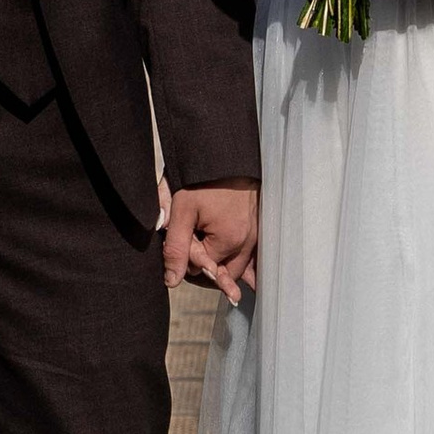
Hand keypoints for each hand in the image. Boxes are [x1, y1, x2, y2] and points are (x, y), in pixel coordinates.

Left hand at [162, 179, 259, 304]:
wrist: (226, 153)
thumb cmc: (204, 178)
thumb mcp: (182, 209)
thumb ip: (175, 247)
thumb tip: (172, 280)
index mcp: (230, 240)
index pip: (201, 268)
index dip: (187, 253)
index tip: (184, 232)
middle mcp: (249, 242)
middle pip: (222, 270)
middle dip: (206, 259)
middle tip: (195, 235)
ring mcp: (258, 235)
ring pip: (237, 263)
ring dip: (224, 259)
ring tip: (210, 242)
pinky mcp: (261, 227)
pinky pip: (253, 255)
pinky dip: (244, 259)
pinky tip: (247, 271)